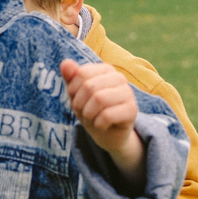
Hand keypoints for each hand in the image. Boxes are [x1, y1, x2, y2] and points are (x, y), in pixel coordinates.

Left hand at [62, 60, 144, 185]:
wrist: (108, 135)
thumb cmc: (91, 111)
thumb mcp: (76, 95)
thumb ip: (70, 78)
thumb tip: (65, 63)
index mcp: (105, 69)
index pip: (81, 73)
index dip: (73, 91)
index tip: (78, 100)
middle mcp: (119, 77)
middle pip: (89, 86)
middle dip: (80, 104)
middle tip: (85, 113)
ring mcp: (128, 93)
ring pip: (99, 99)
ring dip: (89, 114)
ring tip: (92, 119)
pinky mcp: (132, 109)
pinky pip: (107, 115)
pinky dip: (98, 124)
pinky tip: (103, 125)